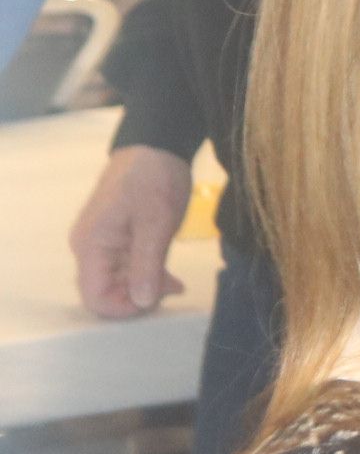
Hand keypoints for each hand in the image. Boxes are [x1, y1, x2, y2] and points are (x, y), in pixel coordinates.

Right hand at [70, 145, 193, 317]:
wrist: (157, 146)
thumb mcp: (156, 224)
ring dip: (145, 286)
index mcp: (91, 246)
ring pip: (119, 281)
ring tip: (176, 283)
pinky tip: (170, 276)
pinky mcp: (117, 238)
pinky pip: (127, 267)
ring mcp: (102, 243)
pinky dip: (147, 274)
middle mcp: (89, 248)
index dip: (123, 308)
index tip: (156, 299)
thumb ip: (146, 265)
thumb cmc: (154, 181)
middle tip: (172, 288)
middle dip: (137, 297)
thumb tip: (141, 302)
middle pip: (106, 291)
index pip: (94, 297)